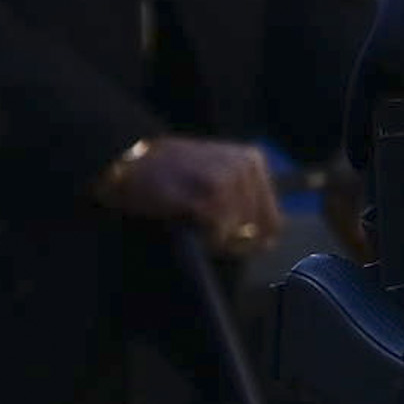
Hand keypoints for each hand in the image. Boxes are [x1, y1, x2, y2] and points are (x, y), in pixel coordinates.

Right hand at [102, 132, 284, 255]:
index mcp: (252, 161)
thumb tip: (267, 242)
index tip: (227, 239)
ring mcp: (227, 179)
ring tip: (192, 219)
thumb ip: (244, 203)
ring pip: (237, 234)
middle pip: (256, 232)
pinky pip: (218, 233)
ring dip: (216, 238)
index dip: (251, 241)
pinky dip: (204, 237)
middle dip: (232, 240)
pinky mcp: (207, 193)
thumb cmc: (171, 174)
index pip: (273, 223)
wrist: (131, 162)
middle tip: (203, 227)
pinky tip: (187, 219)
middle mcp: (245, 167)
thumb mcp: (216, 175)